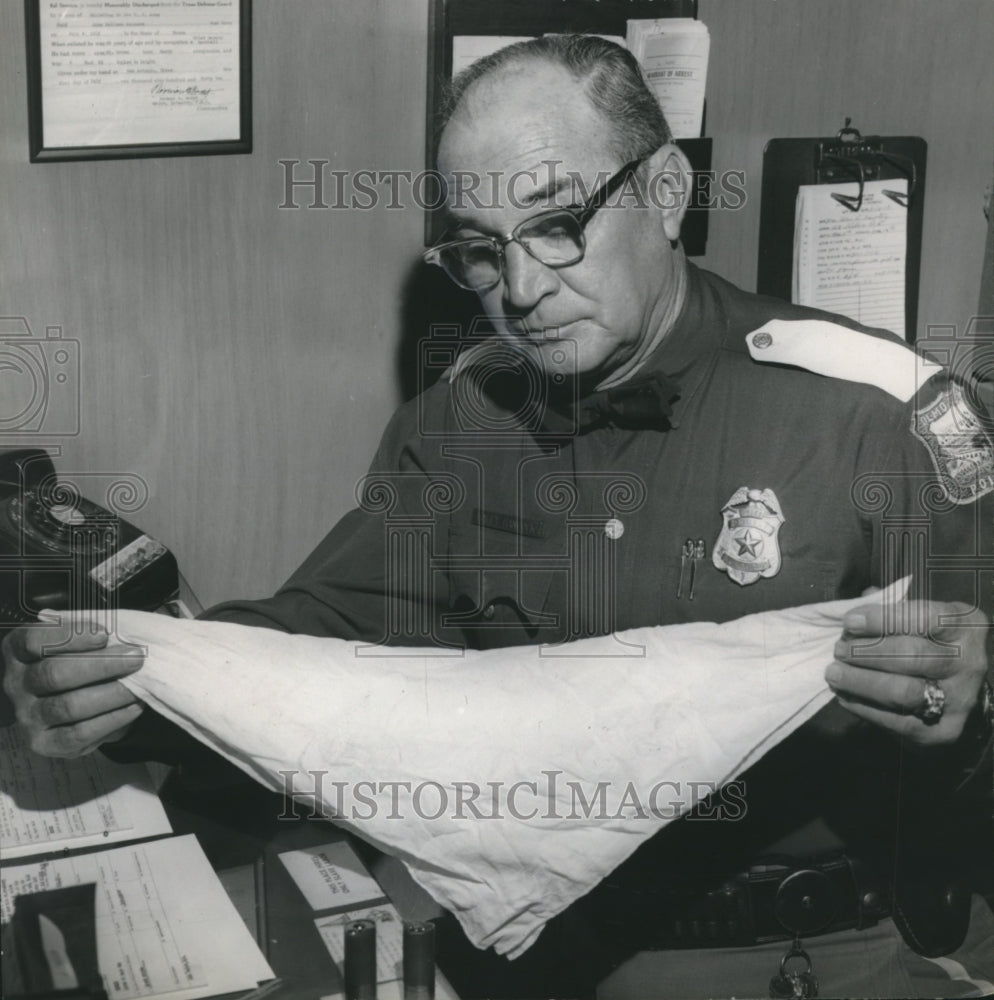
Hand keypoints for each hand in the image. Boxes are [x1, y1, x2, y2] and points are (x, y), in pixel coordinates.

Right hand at [1, 623, 144, 757]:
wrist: (76, 704)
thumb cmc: (80, 661)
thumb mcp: (78, 641)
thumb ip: (90, 633)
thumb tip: (123, 629)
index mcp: (18, 651)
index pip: (33, 641)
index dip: (69, 636)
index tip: (104, 634)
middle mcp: (16, 684)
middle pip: (54, 674)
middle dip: (102, 665)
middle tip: (136, 657)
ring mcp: (28, 716)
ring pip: (69, 706)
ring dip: (111, 693)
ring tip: (139, 683)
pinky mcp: (45, 743)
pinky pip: (79, 733)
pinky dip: (112, 719)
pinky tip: (134, 706)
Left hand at [827, 600, 990, 745]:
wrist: (958, 692)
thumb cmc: (929, 643)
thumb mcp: (919, 617)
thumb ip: (891, 607)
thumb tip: (859, 601)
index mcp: (965, 626)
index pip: (925, 618)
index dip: (882, 619)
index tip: (849, 622)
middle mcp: (969, 662)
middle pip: (912, 656)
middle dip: (866, 653)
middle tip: (838, 650)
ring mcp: (959, 699)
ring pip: (903, 691)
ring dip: (860, 681)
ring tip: (834, 673)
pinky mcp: (943, 731)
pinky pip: (897, 720)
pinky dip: (864, 706)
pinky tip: (844, 695)